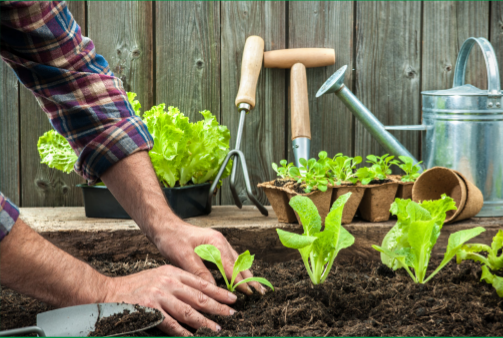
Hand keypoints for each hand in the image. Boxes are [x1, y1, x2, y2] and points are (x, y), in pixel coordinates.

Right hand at [104, 264, 236, 335]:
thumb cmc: (136, 286)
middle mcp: (168, 282)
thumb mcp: (159, 276)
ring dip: (205, 321)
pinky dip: (184, 332)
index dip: (218, 291)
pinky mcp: (150, 310)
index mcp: (172, 272)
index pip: (201, 283)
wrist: (109, 291)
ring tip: (217, 328)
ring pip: (188, 311)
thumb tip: (199, 296)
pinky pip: (171, 324)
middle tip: (232, 313)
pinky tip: (193, 337)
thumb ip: (178, 283)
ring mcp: (159, 296)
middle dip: (218, 306)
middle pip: (199, 296)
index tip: (232, 298)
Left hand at [154, 222, 266, 295]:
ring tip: (255, 287)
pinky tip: (240, 278)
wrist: (165, 227)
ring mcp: (219, 244)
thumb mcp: (183, 257)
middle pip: (239, 263)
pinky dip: (237, 270)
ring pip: (237, 262)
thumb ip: (199, 272)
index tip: (249, 293)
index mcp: (216, 243)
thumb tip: (212, 288)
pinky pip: (230, 260)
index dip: (240, 281)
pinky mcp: (215, 247)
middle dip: (250, 278)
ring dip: (246, 275)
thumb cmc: (172, 239)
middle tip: (260, 292)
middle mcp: (221, 242)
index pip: (232, 266)